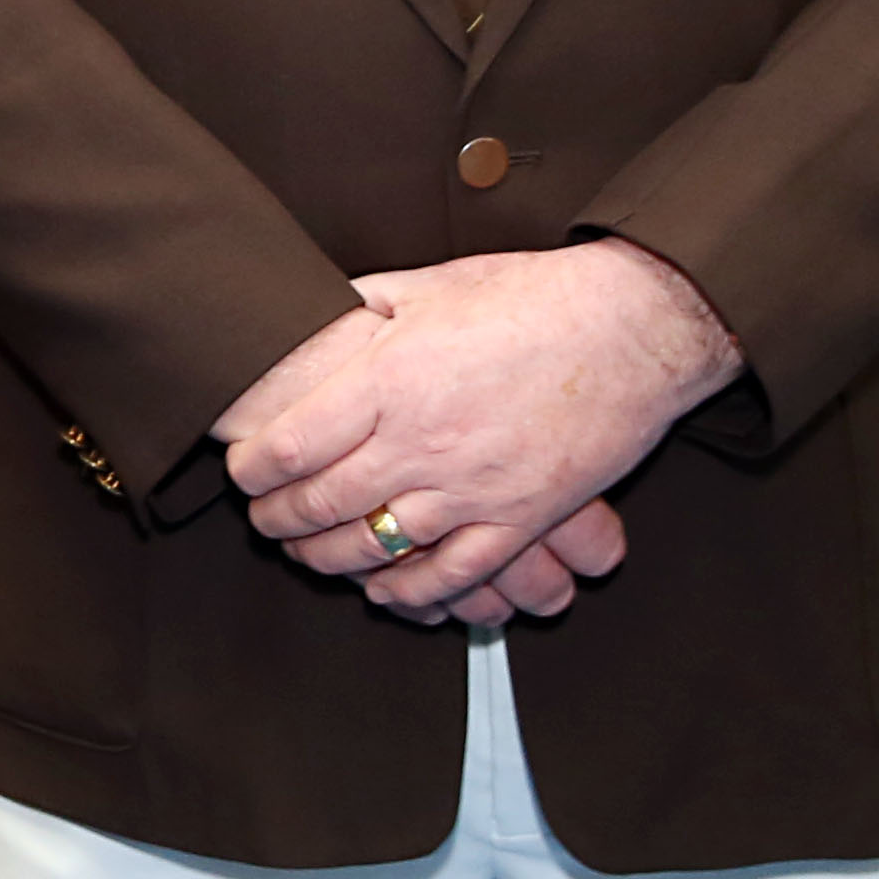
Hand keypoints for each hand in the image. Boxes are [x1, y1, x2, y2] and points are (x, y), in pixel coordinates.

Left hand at [224, 241, 737, 622]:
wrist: (636, 327)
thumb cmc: (535, 297)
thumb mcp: (431, 286)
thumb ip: (364, 306)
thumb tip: (314, 311)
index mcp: (391, 381)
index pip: (291, 446)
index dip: (253, 470)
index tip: (242, 472)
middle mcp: (423, 442)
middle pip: (321, 504)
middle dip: (278, 521)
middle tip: (263, 521)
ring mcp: (472, 489)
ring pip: (375, 547)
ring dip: (327, 559)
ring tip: (306, 553)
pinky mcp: (521, 519)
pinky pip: (451, 575)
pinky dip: (407, 591)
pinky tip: (382, 589)